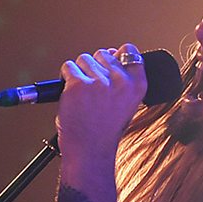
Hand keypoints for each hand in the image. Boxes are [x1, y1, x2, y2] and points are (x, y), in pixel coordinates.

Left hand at [55, 43, 146, 158]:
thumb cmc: (105, 128)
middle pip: (102, 54)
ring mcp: (99, 82)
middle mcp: (121, 81)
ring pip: (84, 59)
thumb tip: (111, 51)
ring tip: (83, 96)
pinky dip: (65, 78)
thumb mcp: (125, 102)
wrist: (91, 150)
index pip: (130, 52)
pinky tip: (72, 95)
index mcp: (137, 85)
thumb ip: (122, 77)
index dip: (117, 55)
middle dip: (95, 67)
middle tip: (93, 93)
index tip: (110, 68)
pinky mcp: (78, 85)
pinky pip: (68, 67)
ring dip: (79, 73)